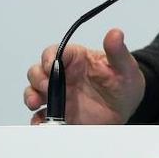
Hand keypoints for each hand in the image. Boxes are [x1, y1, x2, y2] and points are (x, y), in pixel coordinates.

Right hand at [23, 28, 144, 124]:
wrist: (127, 109)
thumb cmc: (124, 83)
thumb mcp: (125, 67)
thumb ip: (117, 52)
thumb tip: (115, 33)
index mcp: (75, 59)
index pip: (55, 53)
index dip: (48, 58)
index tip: (50, 66)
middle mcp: (63, 76)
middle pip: (38, 71)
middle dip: (37, 79)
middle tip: (45, 88)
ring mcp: (60, 96)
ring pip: (34, 92)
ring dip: (31, 97)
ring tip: (36, 104)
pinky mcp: (60, 114)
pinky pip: (42, 117)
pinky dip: (38, 121)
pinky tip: (42, 124)